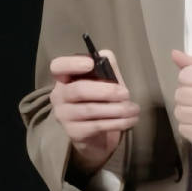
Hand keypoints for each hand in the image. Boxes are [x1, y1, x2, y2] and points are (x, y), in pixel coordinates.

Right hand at [49, 49, 135, 175]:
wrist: (96, 135)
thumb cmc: (100, 102)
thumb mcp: (105, 82)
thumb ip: (106, 67)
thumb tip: (106, 55)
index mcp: (64, 78)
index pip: (57, 67)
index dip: (72, 64)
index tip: (90, 64)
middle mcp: (59, 96)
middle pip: (78, 90)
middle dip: (106, 91)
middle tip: (126, 93)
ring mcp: (64, 116)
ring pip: (90, 109)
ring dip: (116, 109)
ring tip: (134, 109)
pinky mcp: (74, 133)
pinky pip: (97, 126)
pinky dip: (117, 122)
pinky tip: (130, 120)